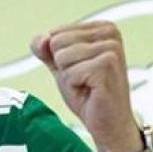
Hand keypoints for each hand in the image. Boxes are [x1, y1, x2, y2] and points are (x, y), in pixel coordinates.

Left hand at [30, 21, 141, 151]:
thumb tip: (41, 39)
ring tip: (88, 85)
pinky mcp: (108, 65)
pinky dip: (75, 86)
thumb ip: (46, 49)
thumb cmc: (89, 95)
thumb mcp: (61, 67)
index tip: (81, 71)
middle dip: (64, 68)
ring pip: (62, 57)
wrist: (109, 123)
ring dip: (70, 78)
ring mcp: (111, 48)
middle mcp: (109, 33)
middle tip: (84, 80)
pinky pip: (69, 73)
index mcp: (101, 28)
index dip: (60, 59)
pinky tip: (92, 91)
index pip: (55, 34)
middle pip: (57, 42)